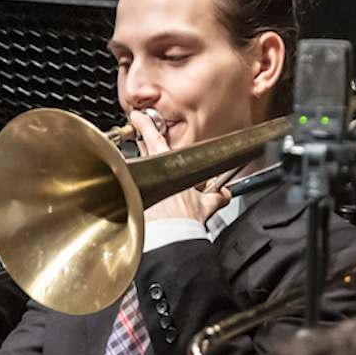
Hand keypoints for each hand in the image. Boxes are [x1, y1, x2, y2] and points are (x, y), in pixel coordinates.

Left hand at [130, 110, 232, 225]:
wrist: (172, 239)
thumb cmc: (184, 222)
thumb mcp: (205, 206)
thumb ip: (216, 197)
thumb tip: (224, 194)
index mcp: (168, 167)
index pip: (154, 139)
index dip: (145, 125)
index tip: (137, 116)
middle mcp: (150, 174)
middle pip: (143, 152)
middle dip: (143, 143)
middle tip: (139, 132)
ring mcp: (137, 186)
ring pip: (137, 170)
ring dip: (141, 169)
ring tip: (143, 170)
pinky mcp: (131, 200)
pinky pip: (133, 190)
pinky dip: (135, 190)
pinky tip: (136, 193)